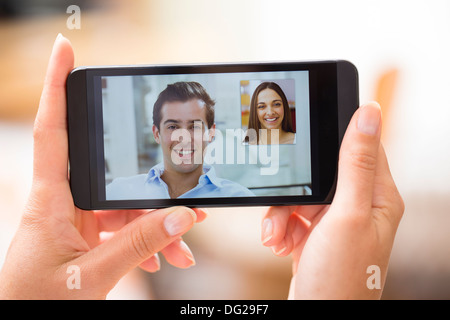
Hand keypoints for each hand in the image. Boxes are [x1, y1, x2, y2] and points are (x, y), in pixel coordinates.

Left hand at [0, 34, 205, 299]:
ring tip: (182, 247)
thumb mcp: (92, 278)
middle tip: (186, 191)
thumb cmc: (38, 306)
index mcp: (50, 202)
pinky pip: (122, 228)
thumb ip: (138, 246)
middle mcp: (62, 203)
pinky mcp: (85, 236)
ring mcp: (76, 220)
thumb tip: (181, 216)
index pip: (53, 131)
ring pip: (123, 206)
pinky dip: (146, 241)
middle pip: (111, 174)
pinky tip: (162, 257)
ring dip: (155, 225)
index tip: (64, 49)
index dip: (56, 86)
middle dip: (150, 185)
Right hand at [261, 102, 403, 298]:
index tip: (309, 134)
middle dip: (294, 192)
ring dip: (282, 214)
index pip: (362, 148)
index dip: (336, 138)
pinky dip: (280, 228)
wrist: (318, 316)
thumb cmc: (341, 276)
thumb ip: (356, 163)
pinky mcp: (315, 234)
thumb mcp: (347, 214)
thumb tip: (369, 113)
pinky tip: (278, 244)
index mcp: (377, 197)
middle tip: (284, 207)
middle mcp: (358, 207)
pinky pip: (292, 216)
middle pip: (320, 175)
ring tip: (276, 237)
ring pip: (300, 196)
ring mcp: (335, 222)